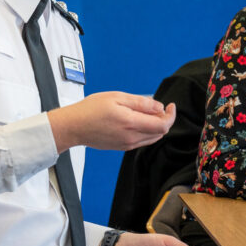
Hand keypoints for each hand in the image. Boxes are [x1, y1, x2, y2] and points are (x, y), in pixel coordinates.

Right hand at [48, 92, 175, 152]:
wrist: (74, 126)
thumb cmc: (91, 109)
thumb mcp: (116, 97)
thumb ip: (140, 103)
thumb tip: (159, 107)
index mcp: (131, 123)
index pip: (162, 125)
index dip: (171, 115)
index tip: (170, 105)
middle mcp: (131, 137)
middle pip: (160, 133)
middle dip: (164, 119)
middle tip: (159, 107)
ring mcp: (127, 144)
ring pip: (152, 138)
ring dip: (156, 126)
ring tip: (147, 112)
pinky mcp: (122, 147)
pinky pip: (142, 141)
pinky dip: (146, 131)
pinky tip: (137, 120)